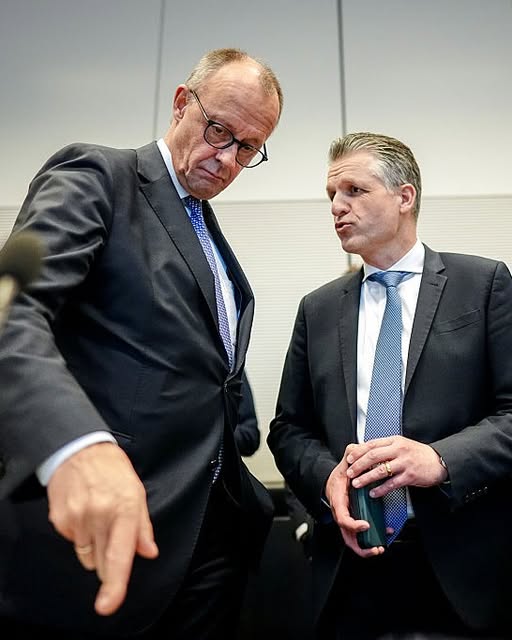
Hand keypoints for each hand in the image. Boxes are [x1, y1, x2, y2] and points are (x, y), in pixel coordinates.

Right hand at [47, 442, 158, 615]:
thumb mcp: (137, 492)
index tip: (109, 604)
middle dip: (109, 559)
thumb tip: (148, 552)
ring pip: (87, 556)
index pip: (119, 555)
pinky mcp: (60, 520)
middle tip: (112, 534)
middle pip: (102, 563)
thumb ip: (143, 527)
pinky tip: (84, 513)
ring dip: (94, 547)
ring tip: (98, 517)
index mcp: (124, 509)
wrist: (80, 450)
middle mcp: (100, 516)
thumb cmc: (113, 470)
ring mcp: (77, 519)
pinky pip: (73, 543)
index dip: (115, 585)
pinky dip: (80, 535)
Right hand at [325, 444, 385, 557]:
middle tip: (376, 547)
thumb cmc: (338, 476)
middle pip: (347, 536)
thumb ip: (350, 456)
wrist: (332, 482)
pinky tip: (382, 536)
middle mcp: (341, 514)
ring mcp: (347, 520)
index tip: (365, 525)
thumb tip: (355, 449)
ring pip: (352, 540)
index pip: (342, 518)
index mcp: (338, 501)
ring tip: (380, 547)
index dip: (353, 525)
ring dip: (366, 547)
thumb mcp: (344, 465)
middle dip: (361, 546)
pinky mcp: (353, 522)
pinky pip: (359, 536)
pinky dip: (369, 540)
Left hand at [346, 435, 447, 497]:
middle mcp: (399, 450)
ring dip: (366, 477)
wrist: (438, 461)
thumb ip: (386, 447)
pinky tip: (373, 493)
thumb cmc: (418, 454)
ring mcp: (404, 463)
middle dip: (359, 465)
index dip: (358, 451)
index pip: (372, 444)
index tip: (349, 458)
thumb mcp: (401, 445)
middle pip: (373, 456)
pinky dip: (381, 489)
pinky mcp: (410, 475)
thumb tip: (366, 451)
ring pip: (381, 470)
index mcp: (395, 441)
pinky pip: (392, 483)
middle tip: (349, 472)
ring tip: (357, 483)